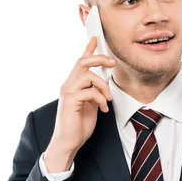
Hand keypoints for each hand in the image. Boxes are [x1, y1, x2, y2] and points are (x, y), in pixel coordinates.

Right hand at [45, 36, 116, 168]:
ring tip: (108, 99)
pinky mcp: (70, 101)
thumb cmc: (79, 125)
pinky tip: (103, 108)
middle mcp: (68, 85)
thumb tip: (103, 84)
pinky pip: (89, 91)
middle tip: (113, 62)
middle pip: (82, 62)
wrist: (68, 142)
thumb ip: (94, 92)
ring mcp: (68, 92)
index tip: (95, 38)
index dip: (88, 49)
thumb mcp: (91, 105)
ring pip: (88, 75)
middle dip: (99, 58)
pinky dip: (100, 98)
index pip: (80, 62)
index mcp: (73, 84)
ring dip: (103, 86)